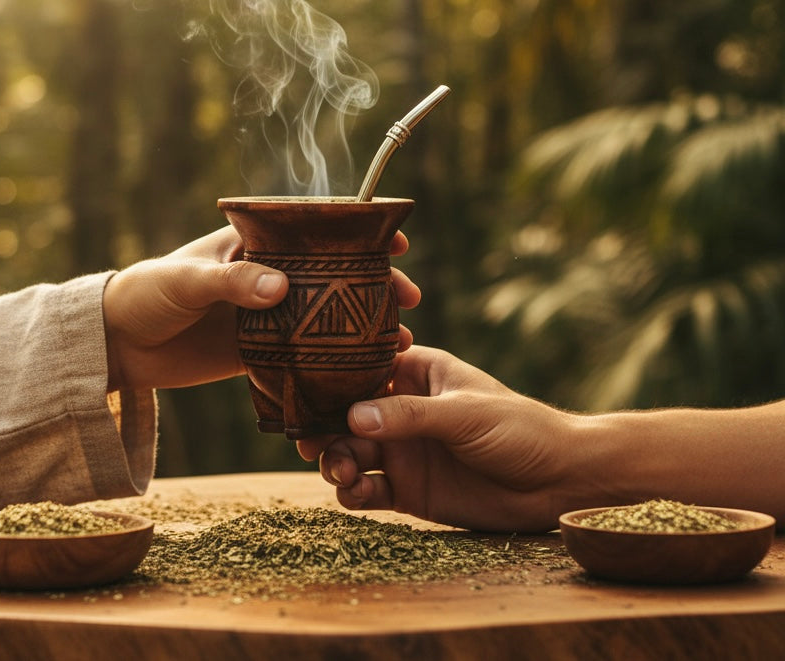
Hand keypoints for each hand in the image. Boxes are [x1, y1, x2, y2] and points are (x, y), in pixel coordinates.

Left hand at [103, 226, 419, 391]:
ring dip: (362, 327)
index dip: (358, 232)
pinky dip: (333, 362)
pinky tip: (363, 374)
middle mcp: (266, 277)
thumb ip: (231, 283)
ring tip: (399, 342)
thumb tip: (280, 287)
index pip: (314, 230)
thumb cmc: (146, 294)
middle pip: (333, 276)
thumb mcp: (186, 281)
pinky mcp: (258, 352)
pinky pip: (303, 356)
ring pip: (326, 317)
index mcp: (253, 245)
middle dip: (374, 284)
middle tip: (407, 298)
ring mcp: (266, 316)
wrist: (117, 345)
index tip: (396, 239)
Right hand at [297, 346, 585, 531]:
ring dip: (336, 460)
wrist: (558, 482)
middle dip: (324, 428)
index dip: (330, 381)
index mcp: (415, 373)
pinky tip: (355, 494)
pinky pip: (367, 489)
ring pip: (350, 452)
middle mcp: (401, 410)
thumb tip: (353, 415)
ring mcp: (403, 450)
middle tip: (310, 444)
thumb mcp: (464, 413)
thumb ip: (409, 415)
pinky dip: (353, 492)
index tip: (305, 394)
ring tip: (341, 472)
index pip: (361, 370)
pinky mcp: (408, 490)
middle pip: (346, 415)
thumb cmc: (519, 428)